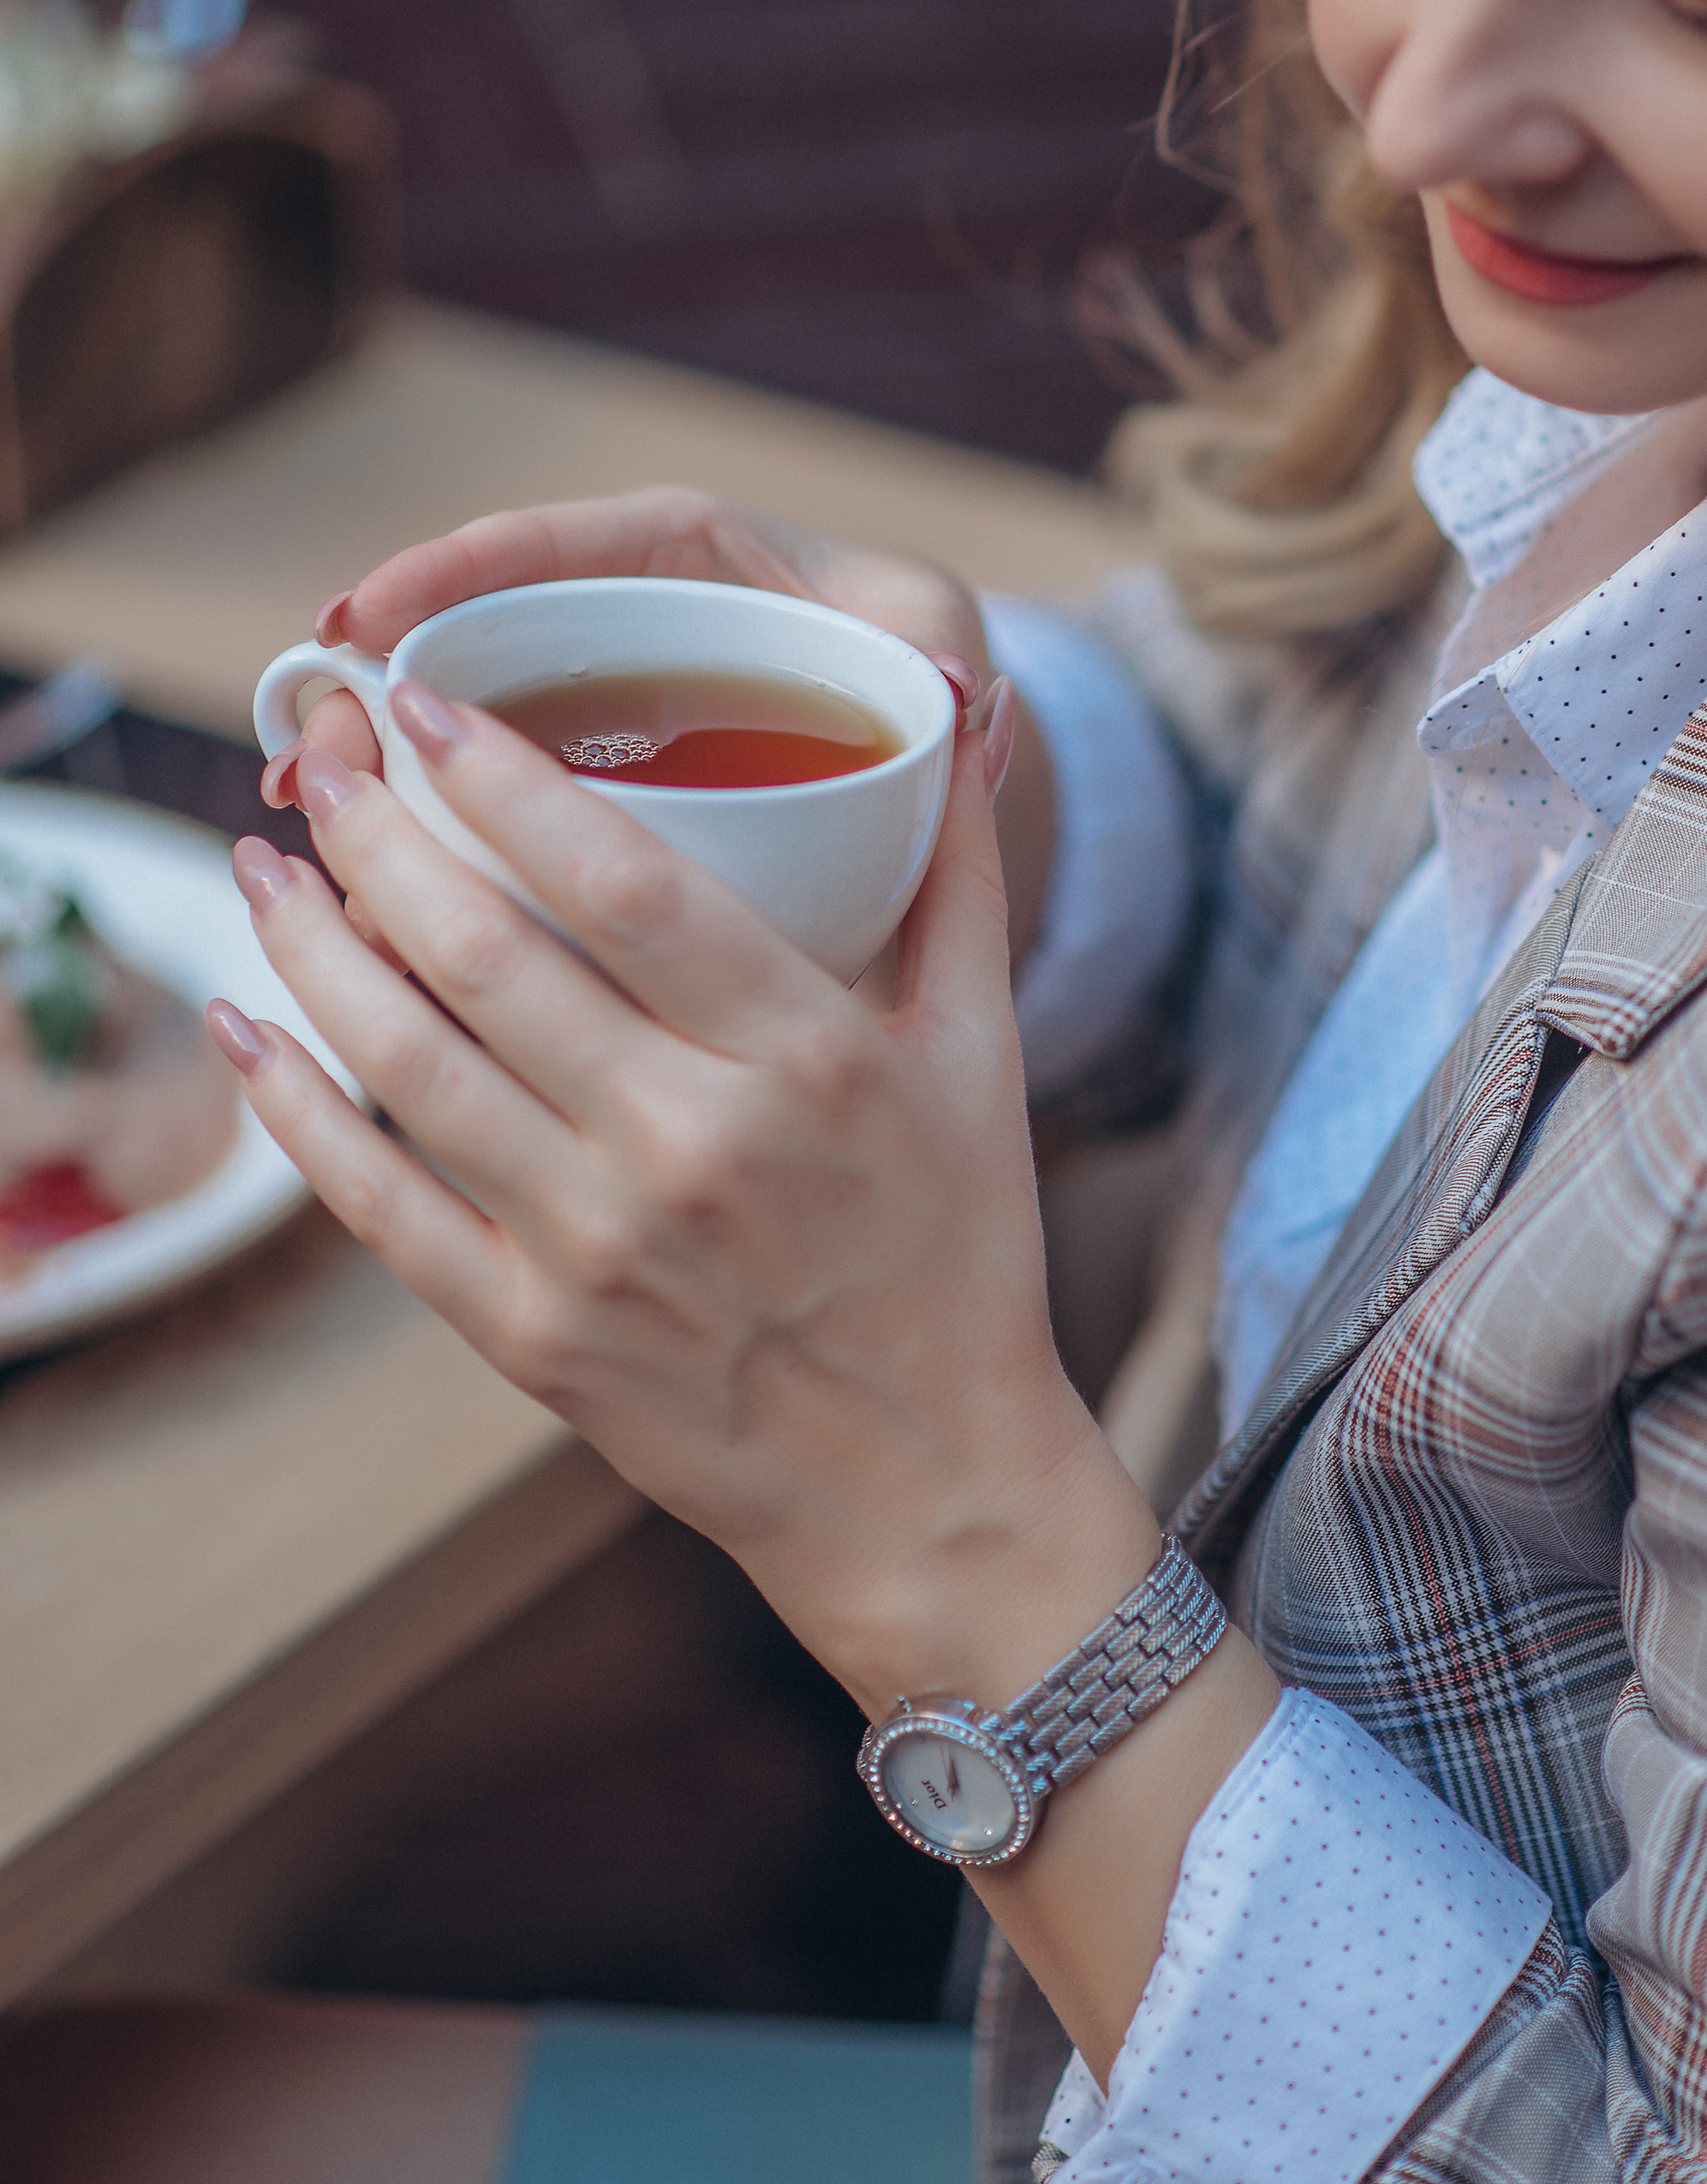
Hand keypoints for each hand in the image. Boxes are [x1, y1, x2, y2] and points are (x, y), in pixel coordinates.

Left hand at [220, 673, 1139, 1709]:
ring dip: (312, 949)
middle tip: (320, 755)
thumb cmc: (957, 1252)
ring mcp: (598, 1248)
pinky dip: (297, 1111)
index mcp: (804, 1056)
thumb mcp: (983, 1053)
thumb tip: (948, 708)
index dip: (502, 778)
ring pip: (409, 1066)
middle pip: (486, 955)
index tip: (421, 700)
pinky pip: (382, 1206)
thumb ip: (957, 875)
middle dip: (375, 835)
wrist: (926, 1483)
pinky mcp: (533, 1337)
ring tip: (265, 864)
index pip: (622, 879)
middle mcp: (690, 1144)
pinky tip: (245, 1027)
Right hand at [264, 486, 1054, 959]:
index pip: (571, 544)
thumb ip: (939, 657)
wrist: (926, 751)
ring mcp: (595, 713)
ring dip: (384, 771)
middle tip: (314, 736)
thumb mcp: (933, 645)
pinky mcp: (582, 797)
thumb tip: (953, 693)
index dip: (463, 568)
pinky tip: (371, 907)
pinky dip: (429, 853)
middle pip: (483, 639)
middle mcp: (625, 625)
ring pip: (466, 730)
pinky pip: (490, 814)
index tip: (372, 612)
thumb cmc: (922, 669)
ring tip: (313, 819)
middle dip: (386, 680)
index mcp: (700, 560)